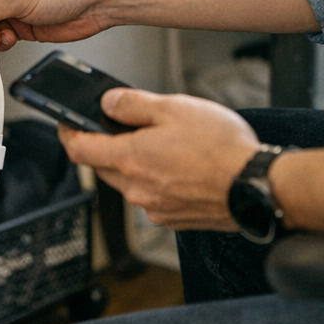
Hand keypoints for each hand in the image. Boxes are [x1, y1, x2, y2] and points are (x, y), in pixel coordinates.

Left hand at [59, 88, 259, 230]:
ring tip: (164, 142)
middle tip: (124, 125)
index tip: (66, 122)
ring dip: (134, 163)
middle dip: (105, 145)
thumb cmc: (222, 148)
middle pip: (103, 166)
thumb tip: (108, 103)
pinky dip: (156, 180)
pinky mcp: (174, 219)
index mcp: (131, 159)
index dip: (67, 133)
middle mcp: (137, 189)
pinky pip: (151, 197)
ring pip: (128, 182)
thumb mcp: (175, 108)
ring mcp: (154, 208)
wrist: (258, 187)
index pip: (79, 149)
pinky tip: (180, 166)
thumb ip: (134, 104)